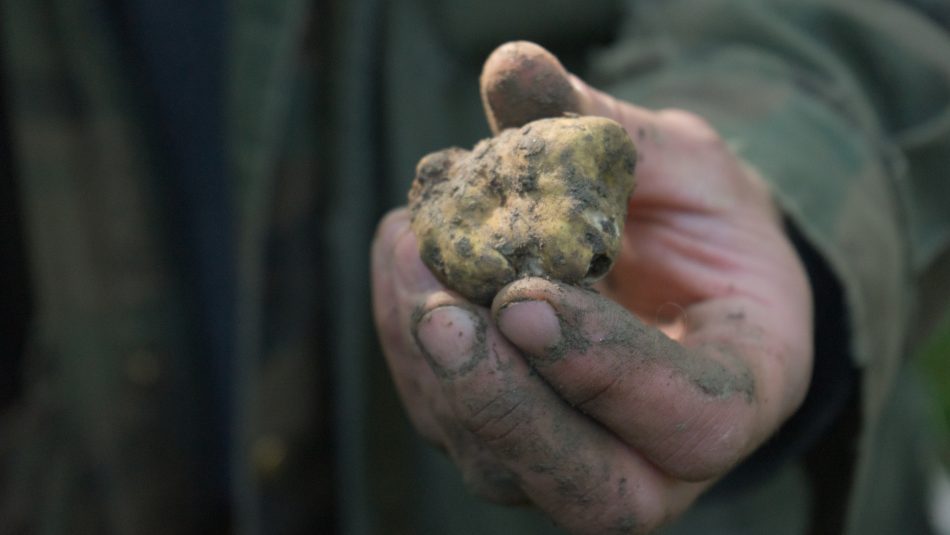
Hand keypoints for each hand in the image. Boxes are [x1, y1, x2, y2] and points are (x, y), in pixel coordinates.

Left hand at [372, 42, 812, 533]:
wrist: (669, 268)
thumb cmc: (698, 220)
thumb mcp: (679, 164)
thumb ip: (604, 131)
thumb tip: (513, 67)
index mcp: (741, 392)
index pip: (692, 420)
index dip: (607, 367)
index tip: (528, 296)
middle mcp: (657, 455)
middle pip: (589, 490)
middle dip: (504, 403)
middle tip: (442, 314)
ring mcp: (570, 458)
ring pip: (495, 462)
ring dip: (435, 364)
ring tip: (406, 249)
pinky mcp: (499, 436)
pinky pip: (444, 414)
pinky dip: (406, 339)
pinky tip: (401, 256)